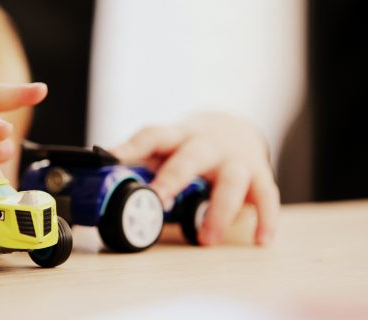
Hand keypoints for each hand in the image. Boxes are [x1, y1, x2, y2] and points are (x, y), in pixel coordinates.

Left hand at [111, 112, 279, 245]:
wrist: (233, 127)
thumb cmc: (190, 145)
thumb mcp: (166, 147)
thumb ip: (141, 163)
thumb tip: (100, 182)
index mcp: (177, 136)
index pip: (152, 135)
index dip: (131, 146)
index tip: (110, 157)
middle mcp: (207, 144)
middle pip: (191, 156)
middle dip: (175, 177)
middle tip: (159, 201)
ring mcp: (235, 158)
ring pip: (232, 179)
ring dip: (219, 210)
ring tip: (205, 239)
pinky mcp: (259, 174)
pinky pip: (267, 196)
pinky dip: (265, 219)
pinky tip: (260, 240)